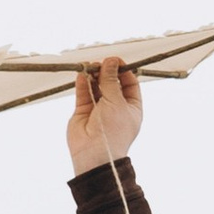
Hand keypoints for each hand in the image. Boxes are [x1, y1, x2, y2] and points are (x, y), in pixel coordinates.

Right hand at [67, 56, 143, 172]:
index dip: (123, 70)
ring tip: (89, 66)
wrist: (95, 153)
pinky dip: (82, 83)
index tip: (115, 60)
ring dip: (93, 76)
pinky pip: (83, 93)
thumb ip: (111, 81)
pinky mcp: (84, 111)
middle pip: (112, 83)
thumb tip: (110, 62)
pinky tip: (82, 75)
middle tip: (100, 62)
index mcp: (131, 107)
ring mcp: (99, 109)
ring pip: (96, 86)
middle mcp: (116, 107)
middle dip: (106, 71)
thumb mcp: (117, 102)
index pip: (130, 83)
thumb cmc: (113, 131)